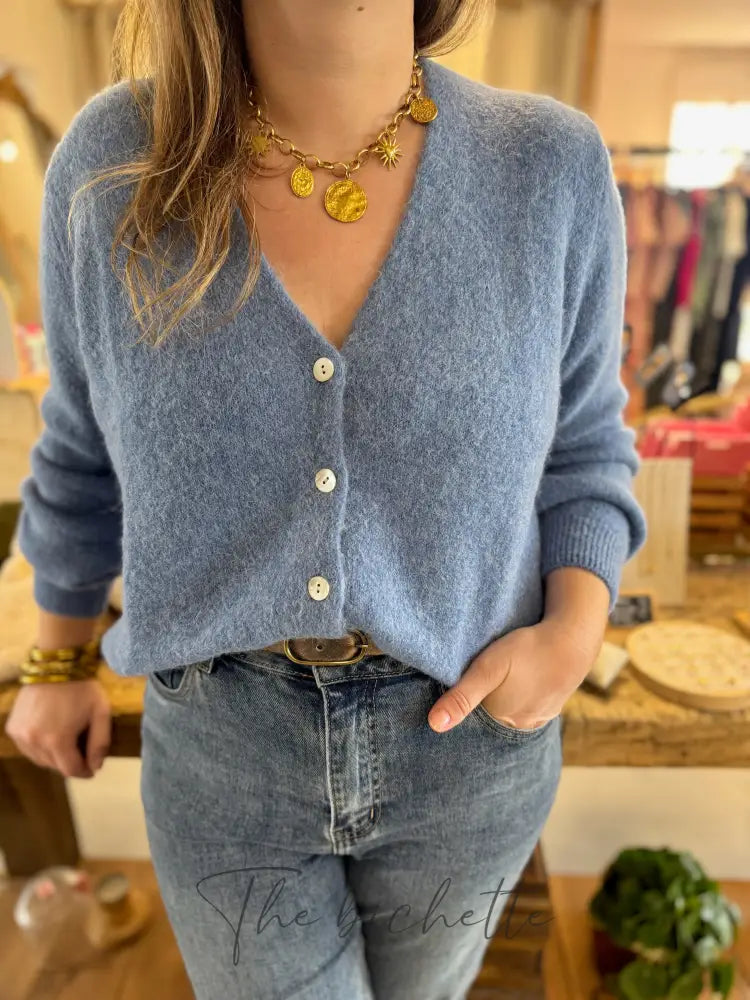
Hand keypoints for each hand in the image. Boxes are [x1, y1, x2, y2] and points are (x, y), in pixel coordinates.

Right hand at [5, 678, 111, 777]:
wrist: (56, 664)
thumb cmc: (83, 688)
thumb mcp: (101, 714)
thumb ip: (100, 743)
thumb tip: (95, 767)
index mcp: (58, 740)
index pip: (71, 770)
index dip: (85, 772)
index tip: (92, 768)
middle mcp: (34, 741)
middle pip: (54, 766)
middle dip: (69, 763)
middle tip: (81, 751)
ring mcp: (20, 735)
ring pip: (39, 759)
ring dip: (53, 757)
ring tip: (66, 742)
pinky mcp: (12, 727)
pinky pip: (27, 747)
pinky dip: (38, 746)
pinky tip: (49, 734)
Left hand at [427, 618, 601, 732]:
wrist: (572, 641)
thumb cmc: (526, 651)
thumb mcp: (488, 668)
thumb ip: (462, 696)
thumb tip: (434, 725)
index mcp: (499, 719)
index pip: (471, 716)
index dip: (464, 700)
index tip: (464, 682)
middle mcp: (518, 726)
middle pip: (490, 716)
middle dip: (483, 702)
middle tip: (488, 675)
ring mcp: (537, 719)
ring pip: (509, 713)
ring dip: (503, 700)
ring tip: (504, 678)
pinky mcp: (550, 709)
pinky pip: (527, 708)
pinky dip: (520, 699)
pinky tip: (521, 683)